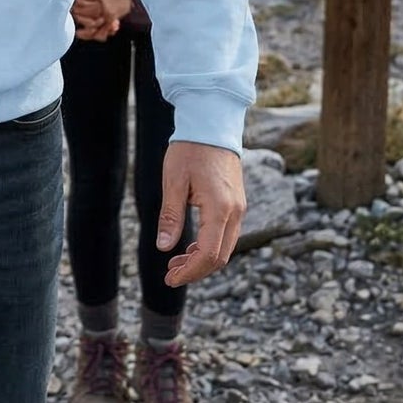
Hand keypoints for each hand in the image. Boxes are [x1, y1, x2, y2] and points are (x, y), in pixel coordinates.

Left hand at [157, 141, 245, 285]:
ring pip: (225, 247)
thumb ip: (171, 215)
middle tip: (170, 273)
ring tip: (176, 262)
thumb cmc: (190, 150)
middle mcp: (235, 212)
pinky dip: (210, 246)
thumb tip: (164, 247)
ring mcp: (239, 208)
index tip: (170, 278)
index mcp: (220, 209)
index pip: (208, 255)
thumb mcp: (173, 181)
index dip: (190, 272)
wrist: (213, 124)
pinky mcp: (236, 203)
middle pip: (220, 257)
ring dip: (202, 260)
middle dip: (195, 270)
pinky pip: (226, 235)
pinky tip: (190, 246)